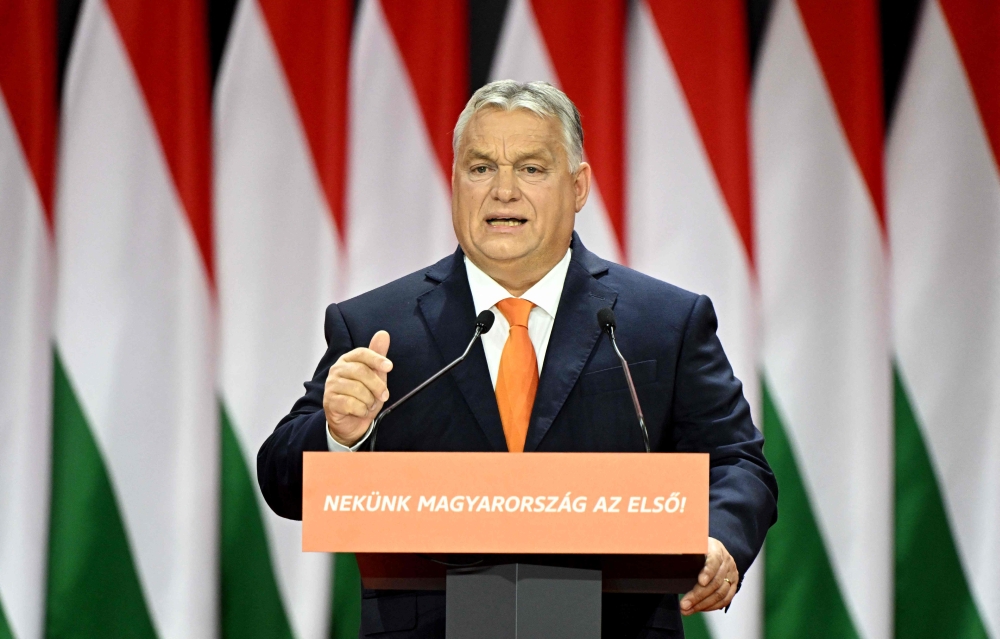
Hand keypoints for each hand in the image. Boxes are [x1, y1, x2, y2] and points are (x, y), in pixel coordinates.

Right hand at [324, 331, 391, 446]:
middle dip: (377, 386)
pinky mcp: (329, 401)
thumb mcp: (375, 376)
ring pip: (358, 390)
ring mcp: (331, 385)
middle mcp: (336, 370)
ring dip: (369, 401)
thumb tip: (383, 334)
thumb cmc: (363, 396)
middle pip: (362, 372)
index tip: (389, 367)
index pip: (361, 353)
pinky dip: (361, 410)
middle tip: (384, 395)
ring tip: (368, 404)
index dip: (376, 359)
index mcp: (347, 360)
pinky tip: (360, 411)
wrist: (352, 422)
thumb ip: (378, 356)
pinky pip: (351, 404)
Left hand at [680, 537, 738, 614]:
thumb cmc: (697, 548)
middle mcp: (726, 561)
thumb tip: (671, 554)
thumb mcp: (691, 544)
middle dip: (698, 596)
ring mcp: (732, 573)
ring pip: (720, 593)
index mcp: (715, 548)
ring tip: (687, 610)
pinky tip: (699, 609)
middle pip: (715, 582)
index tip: (700, 582)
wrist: (712, 549)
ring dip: (702, 604)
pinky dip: (711, 606)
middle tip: (684, 604)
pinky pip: (725, 599)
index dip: (708, 572)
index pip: (714, 560)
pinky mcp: (733, 584)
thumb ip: (684, 549)